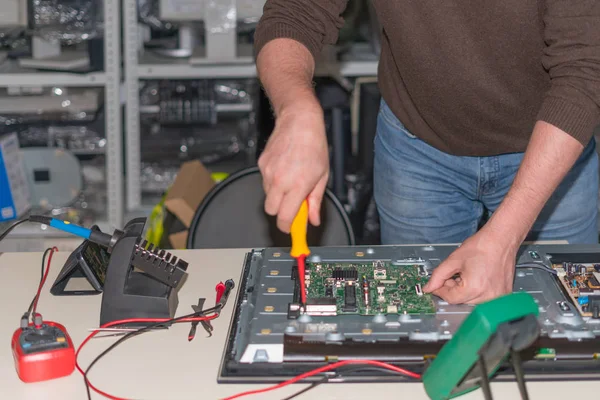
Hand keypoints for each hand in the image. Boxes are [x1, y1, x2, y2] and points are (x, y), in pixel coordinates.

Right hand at [258, 103, 328, 232]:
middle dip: (281, 212)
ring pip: (268, 196)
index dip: (288, 228)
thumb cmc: (314, 144)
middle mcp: (280, 180)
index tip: (292, 230)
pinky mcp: (261, 164)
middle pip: (272, 211)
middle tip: (292, 205)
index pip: (285, 218)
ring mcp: (268, 172)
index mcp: (297, 185)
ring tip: (291, 180)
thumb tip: (314, 219)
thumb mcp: (322, 176)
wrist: (299, 121)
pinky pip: (265, 181)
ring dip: (278, 195)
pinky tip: (284, 169)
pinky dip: (273, 181)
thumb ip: (315, 201)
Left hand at [422, 227, 516, 303]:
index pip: (450, 298)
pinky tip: (477, 278)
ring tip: (466, 275)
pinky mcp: (504, 294)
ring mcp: (498, 297)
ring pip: (472, 301)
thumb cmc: (481, 246)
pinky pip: (484, 298)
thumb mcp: (453, 260)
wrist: (501, 240)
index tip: (437, 285)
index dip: (441, 291)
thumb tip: (428, 288)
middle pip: (461, 301)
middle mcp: (488, 296)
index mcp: (474, 288)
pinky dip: (476, 291)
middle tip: (453, 275)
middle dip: (452, 290)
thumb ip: (438, 276)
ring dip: (464, 291)